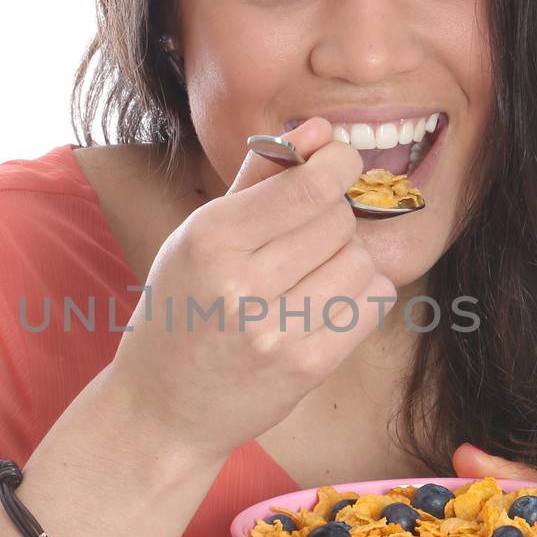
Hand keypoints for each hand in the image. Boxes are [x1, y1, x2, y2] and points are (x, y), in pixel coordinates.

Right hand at [108, 118, 395, 464]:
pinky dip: (361, 295)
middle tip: (302, 240)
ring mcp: (276, 330)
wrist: (163, 407)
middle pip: (339, 221)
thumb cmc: (184, 308)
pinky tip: (326, 302)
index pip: (311, 184)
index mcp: (210, 238)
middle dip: (331, 219)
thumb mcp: (201, 234)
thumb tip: (322, 130)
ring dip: (347, 261)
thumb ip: (262, 176)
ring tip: (309, 277)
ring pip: (361, 261)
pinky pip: (373, 304)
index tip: (337, 163)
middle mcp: (242, 283)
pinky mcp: (306, 368)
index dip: (338, 164)